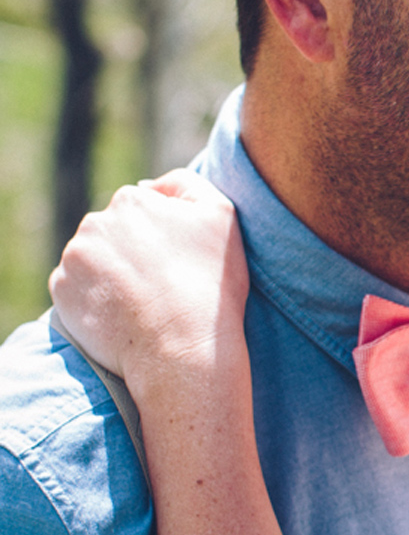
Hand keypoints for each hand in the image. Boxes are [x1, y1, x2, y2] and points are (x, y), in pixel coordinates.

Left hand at [49, 172, 249, 402]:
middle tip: (159, 286)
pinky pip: (75, 289)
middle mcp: (95, 222)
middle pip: (111, 233)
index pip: (140, 210)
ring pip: (91, 259)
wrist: (183, 350)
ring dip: (110, 275)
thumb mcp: (221, 215)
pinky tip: (121, 315)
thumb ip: (186, 184)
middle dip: (129, 252)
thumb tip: (148, 184)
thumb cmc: (210, 286)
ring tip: (140, 303)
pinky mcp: (61, 290)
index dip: (160, 237)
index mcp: (131, 199)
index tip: (176, 264)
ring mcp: (74, 257)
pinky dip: (93, 299)